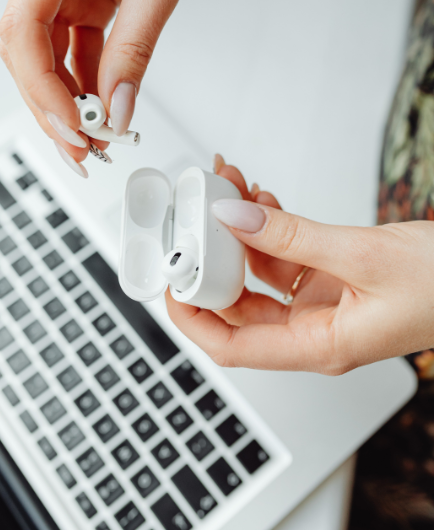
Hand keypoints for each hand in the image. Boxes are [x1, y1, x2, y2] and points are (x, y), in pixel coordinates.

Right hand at [0, 0, 234, 174]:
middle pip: (25, 49)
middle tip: (81, 148)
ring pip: (44, 55)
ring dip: (65, 98)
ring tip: (94, 140)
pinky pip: (71, 49)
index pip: (23, 28)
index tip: (72, 125)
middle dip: (49, 102)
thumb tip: (116, 113)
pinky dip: (85, 81)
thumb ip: (134, 50)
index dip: (40, 85)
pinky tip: (103, 109)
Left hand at [166, 156, 433, 374]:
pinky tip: (260, 199)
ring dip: (241, 230)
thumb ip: (294, 237)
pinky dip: (270, 225)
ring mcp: (324, 302)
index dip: (193, 316)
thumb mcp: (363, 256)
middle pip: (239, 302)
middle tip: (196, 212)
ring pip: (261, 270)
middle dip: (214, 255)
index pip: (233, 347)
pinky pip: (287, 253)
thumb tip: (233, 218)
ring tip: (228, 186)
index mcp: (321, 346)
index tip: (170, 279)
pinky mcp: (335, 276)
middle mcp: (316, 329)